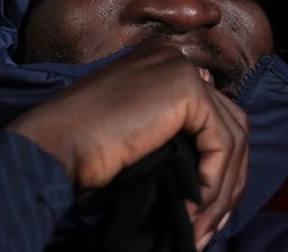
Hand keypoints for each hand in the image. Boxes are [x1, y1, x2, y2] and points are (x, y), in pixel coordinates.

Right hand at [7, 46, 248, 248]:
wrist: (55, 145)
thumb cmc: (84, 152)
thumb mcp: (138, 139)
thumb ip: (174, 138)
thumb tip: (213, 172)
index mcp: (161, 67)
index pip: (211, 116)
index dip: (218, 167)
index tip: (207, 211)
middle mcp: (174, 60)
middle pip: (228, 124)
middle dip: (228, 180)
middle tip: (210, 226)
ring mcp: (181, 69)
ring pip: (232, 136)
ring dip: (223, 190)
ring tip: (201, 228)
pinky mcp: (187, 87)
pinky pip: (222, 141)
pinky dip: (216, 180)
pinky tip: (195, 208)